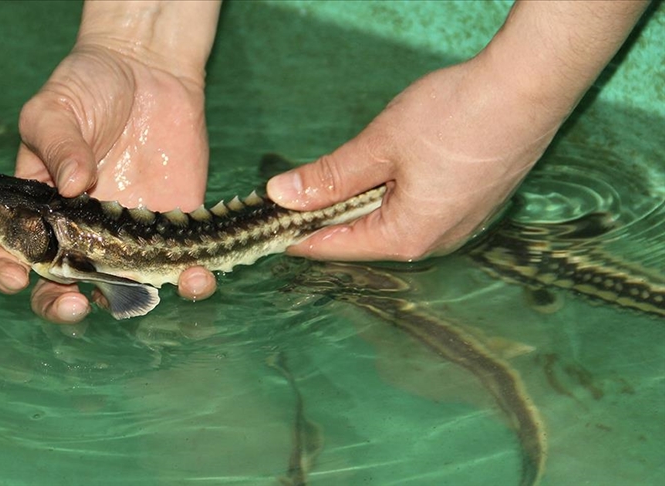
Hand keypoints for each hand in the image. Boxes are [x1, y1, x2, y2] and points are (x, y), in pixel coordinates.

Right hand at [0, 12, 218, 323]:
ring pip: (128, 289)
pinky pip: (183, 266)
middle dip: (63, 305)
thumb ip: (58, 145)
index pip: (14, 253)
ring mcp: (129, 237)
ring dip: (136, 303)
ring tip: (148, 295)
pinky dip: (192, 280)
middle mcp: (82, 233)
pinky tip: (198, 276)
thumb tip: (71, 184)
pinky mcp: (175, 229)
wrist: (147, 67)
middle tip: (75, 302)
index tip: (17, 276)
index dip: (10, 272)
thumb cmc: (87, 85)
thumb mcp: (55, 108)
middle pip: (66, 285)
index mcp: (40, 210)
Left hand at [267, 57, 556, 260]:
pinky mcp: (474, 203)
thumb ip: (329, 176)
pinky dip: (391, 196)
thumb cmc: (458, 116)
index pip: (337, 246)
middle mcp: (437, 241)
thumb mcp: (379, 146)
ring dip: (360, 205)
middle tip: (293, 199)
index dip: (298, 236)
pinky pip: (420, 210)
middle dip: (328, 219)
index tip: (269, 228)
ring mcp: (460, 223)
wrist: (529, 87)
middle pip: (365, 238)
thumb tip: (282, 195)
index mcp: (408, 237)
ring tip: (332, 182)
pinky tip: (382, 172)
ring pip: (393, 222)